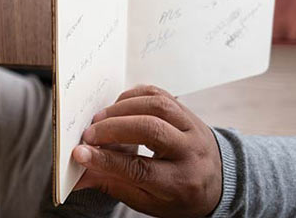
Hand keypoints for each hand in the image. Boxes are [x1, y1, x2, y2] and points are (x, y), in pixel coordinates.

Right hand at [71, 85, 222, 217]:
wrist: (216, 180)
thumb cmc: (177, 194)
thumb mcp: (148, 201)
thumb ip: (114, 185)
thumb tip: (79, 176)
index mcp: (181, 182)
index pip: (140, 168)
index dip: (107, 160)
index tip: (80, 153)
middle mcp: (191, 152)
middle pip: (151, 130)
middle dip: (114, 129)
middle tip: (89, 134)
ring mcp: (192, 127)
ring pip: (157, 106)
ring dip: (122, 109)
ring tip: (100, 119)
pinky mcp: (187, 111)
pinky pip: (160, 94)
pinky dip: (134, 96)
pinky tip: (118, 107)